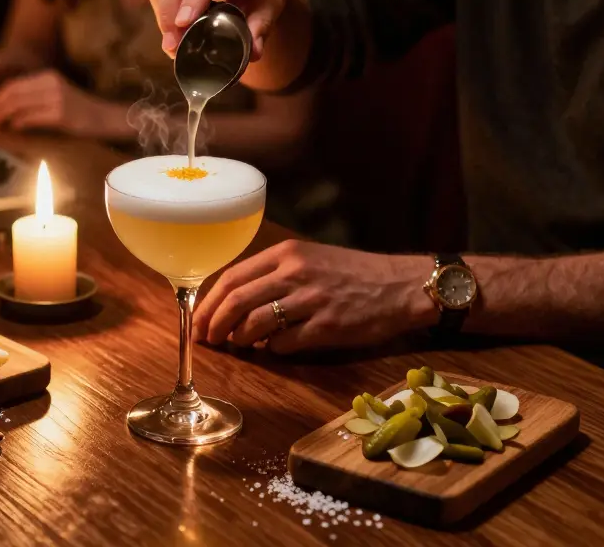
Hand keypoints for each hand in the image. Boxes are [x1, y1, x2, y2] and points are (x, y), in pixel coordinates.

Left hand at [0, 69, 108, 135]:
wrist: (104, 118)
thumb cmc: (78, 112)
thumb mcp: (55, 96)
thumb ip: (34, 98)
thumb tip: (6, 109)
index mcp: (47, 77)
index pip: (13, 85)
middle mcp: (50, 83)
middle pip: (12, 93)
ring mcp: (56, 98)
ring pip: (18, 104)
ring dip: (3, 116)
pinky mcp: (60, 114)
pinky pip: (31, 117)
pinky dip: (18, 123)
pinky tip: (13, 128)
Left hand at [194, 240, 436, 353]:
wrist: (403, 286)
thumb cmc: (355, 274)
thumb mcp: (312, 260)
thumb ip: (275, 276)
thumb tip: (237, 303)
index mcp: (288, 254)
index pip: (232, 277)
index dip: (210, 303)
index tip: (200, 320)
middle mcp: (296, 273)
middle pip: (236, 301)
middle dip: (214, 324)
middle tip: (208, 340)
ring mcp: (311, 300)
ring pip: (255, 324)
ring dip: (240, 340)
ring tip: (240, 346)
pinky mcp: (327, 327)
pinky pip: (284, 344)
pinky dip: (272, 350)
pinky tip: (275, 348)